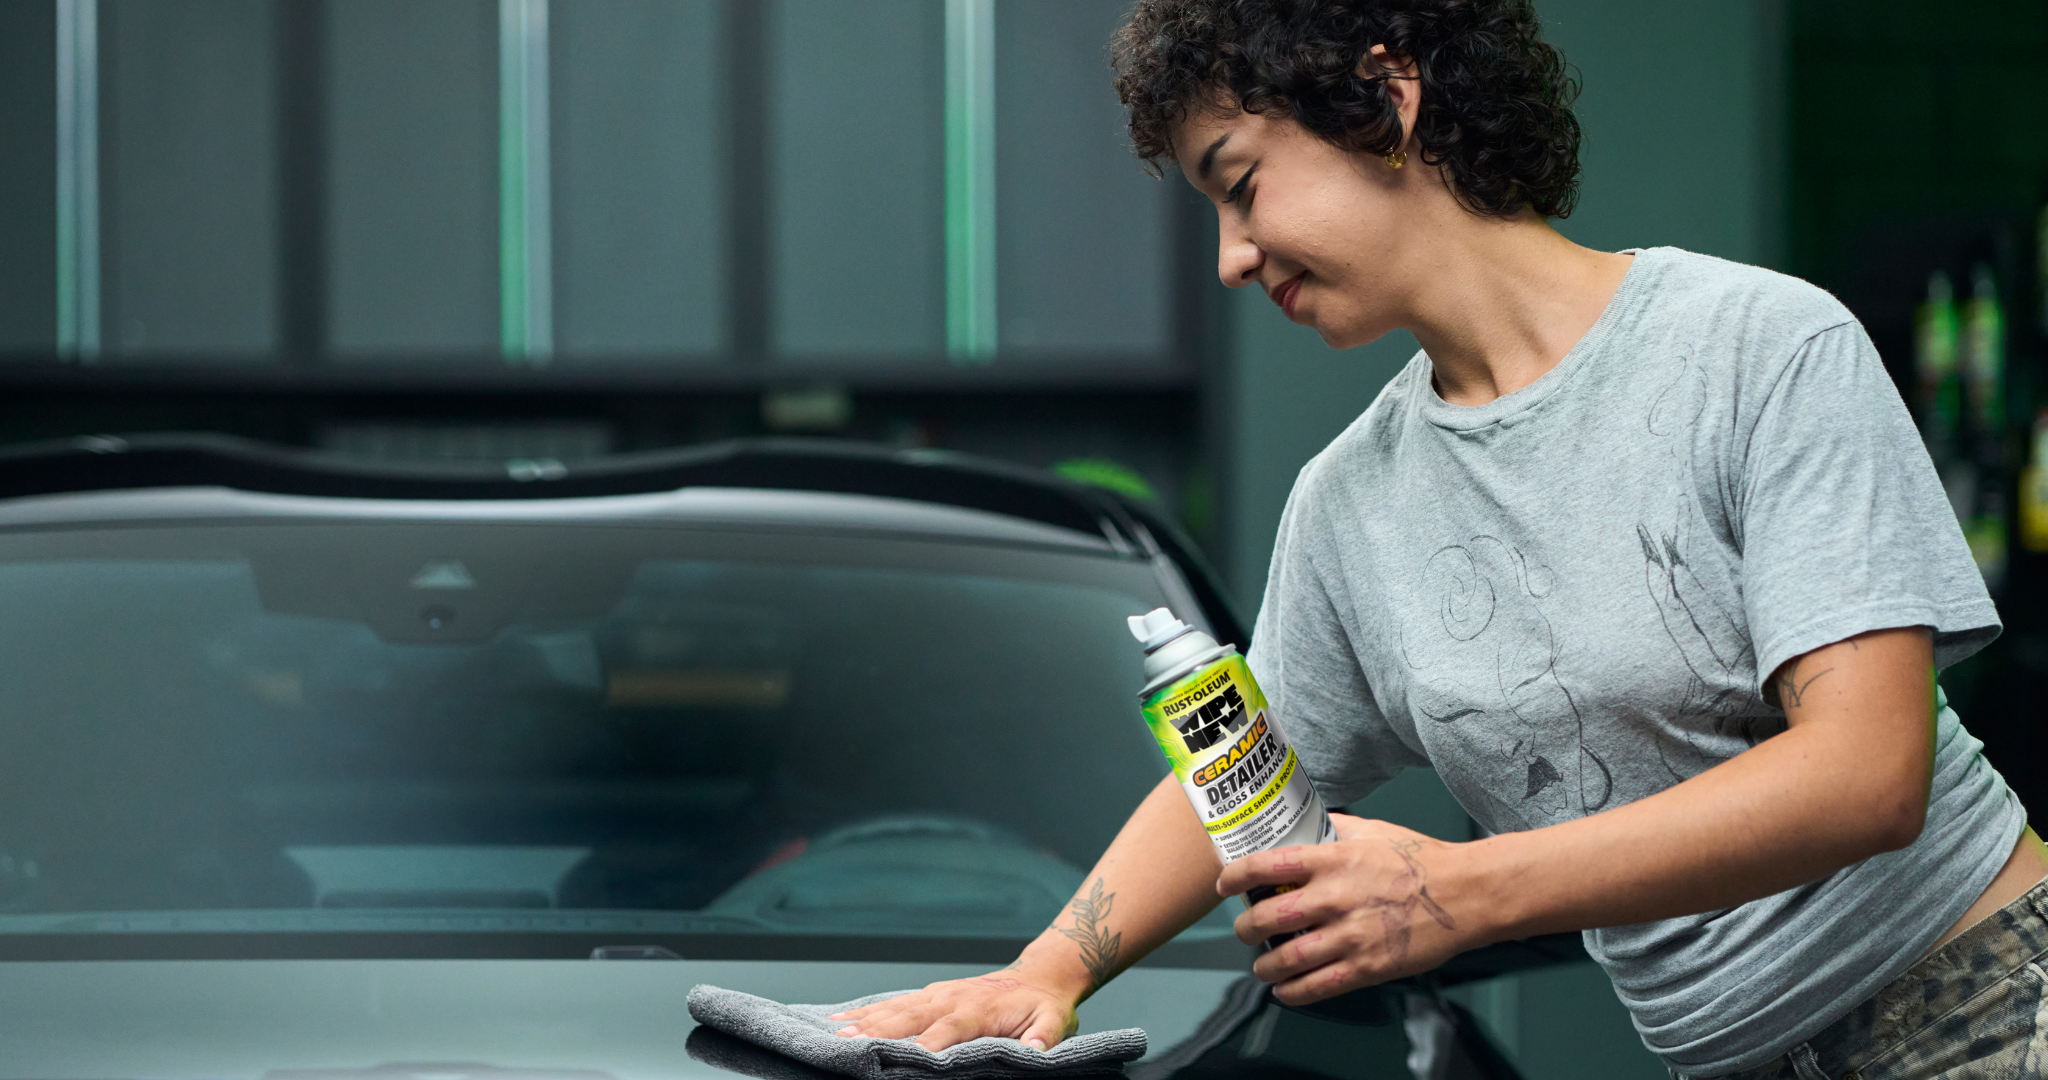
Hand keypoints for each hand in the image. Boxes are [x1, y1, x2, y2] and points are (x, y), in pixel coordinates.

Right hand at [829, 969, 1080, 1051]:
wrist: (1039, 977)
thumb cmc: (1044, 1007)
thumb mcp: (1055, 1023)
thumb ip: (1044, 1037)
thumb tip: (1035, 1050)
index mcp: (979, 1010)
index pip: (949, 1028)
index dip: (929, 1044)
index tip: (909, 1058)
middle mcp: (951, 999)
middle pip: (910, 1016)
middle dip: (879, 1029)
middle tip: (848, 1041)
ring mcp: (937, 995)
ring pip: (895, 1008)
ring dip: (865, 1020)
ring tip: (835, 1031)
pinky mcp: (929, 997)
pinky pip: (893, 1004)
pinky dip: (866, 1010)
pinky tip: (840, 1018)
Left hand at [1217, 814, 1480, 1005]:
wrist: (1466, 894)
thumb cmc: (1421, 860)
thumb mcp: (1374, 830)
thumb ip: (1336, 827)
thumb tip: (1309, 817)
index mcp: (1332, 859)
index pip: (1266, 865)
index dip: (1235, 877)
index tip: (1224, 885)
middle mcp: (1335, 897)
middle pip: (1268, 917)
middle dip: (1245, 929)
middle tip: (1244, 931)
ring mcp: (1350, 935)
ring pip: (1287, 958)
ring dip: (1265, 965)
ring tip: (1262, 965)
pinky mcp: (1367, 967)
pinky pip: (1318, 986)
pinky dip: (1293, 992)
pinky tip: (1284, 990)